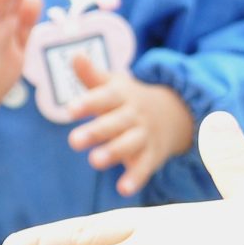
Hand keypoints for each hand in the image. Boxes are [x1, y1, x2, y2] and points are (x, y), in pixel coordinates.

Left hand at [62, 52, 195, 197]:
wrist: (173, 114)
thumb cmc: (128, 100)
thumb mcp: (113, 85)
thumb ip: (92, 75)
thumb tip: (75, 55)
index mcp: (121, 96)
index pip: (104, 97)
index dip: (88, 103)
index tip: (70, 110)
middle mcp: (133, 115)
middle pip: (114, 123)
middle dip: (96, 131)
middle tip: (73, 141)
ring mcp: (144, 136)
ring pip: (129, 144)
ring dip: (113, 152)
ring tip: (94, 161)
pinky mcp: (152, 156)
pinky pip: (145, 167)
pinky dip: (135, 178)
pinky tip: (123, 189)